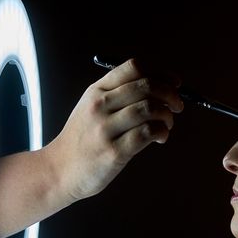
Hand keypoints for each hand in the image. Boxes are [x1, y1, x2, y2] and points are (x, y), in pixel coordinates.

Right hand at [44, 58, 183, 202]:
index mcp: (97, 91)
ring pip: (149, 108)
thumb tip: (161, 87)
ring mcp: (105, 129)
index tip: (174, 84)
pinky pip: (147, 133)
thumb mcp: (92, 107)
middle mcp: (100, 106)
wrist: (59, 170)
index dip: (160, 74)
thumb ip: (119, 95)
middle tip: (177, 106)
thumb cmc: (83, 139)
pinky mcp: (114, 151)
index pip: (133, 68)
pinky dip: (161, 132)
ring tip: (167, 125)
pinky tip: (161, 137)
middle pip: (146, 86)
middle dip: (171, 94)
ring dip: (167, 115)